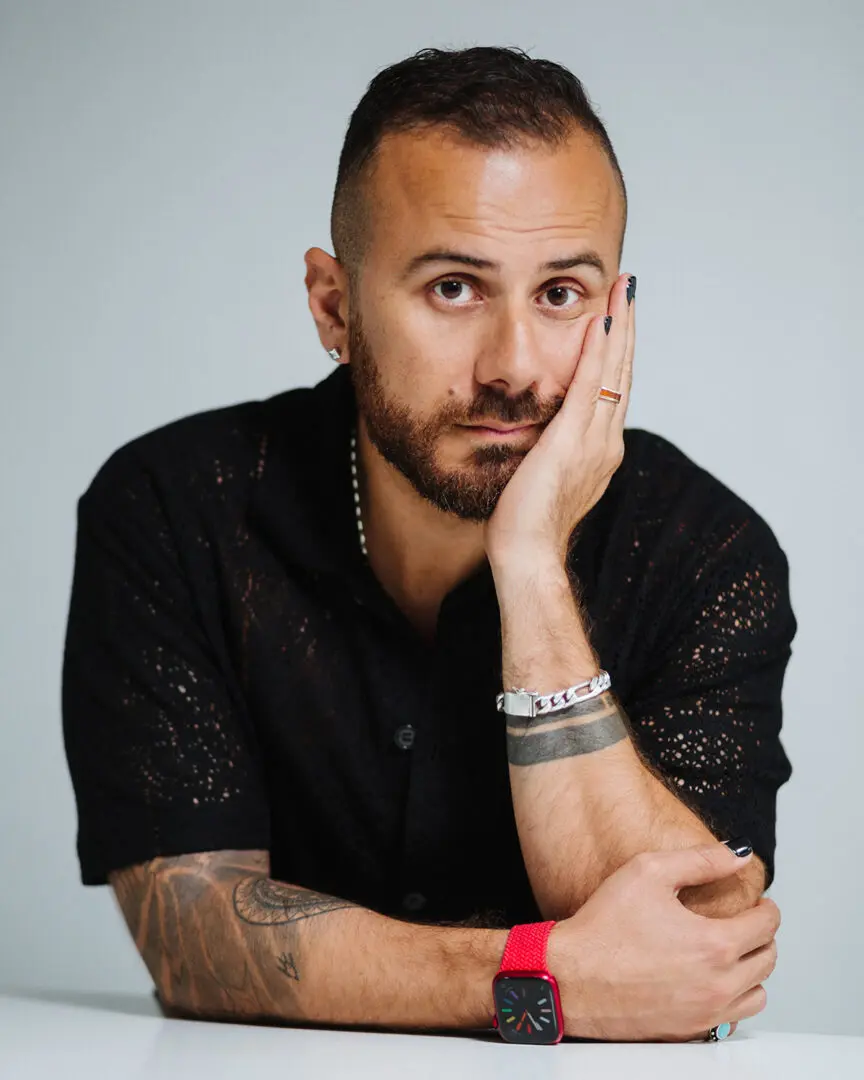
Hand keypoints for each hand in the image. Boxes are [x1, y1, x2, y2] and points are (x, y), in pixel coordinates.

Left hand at [484, 272, 634, 569]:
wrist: (527, 554)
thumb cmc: (525, 525)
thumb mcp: (542, 476)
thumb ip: (550, 450)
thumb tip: (540, 433)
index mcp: (600, 450)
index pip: (614, 389)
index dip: (617, 352)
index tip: (617, 317)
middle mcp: (606, 442)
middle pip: (623, 373)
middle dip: (626, 327)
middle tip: (628, 286)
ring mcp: (594, 441)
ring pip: (614, 372)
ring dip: (619, 327)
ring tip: (623, 289)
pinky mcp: (572, 441)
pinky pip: (590, 387)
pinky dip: (597, 353)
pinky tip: (600, 321)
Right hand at [547, 842, 779, 1041]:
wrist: (571, 977)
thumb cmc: (603, 926)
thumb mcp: (648, 872)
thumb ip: (701, 860)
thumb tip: (738, 854)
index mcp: (714, 944)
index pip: (767, 925)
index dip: (768, 908)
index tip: (761, 902)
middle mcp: (717, 983)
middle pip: (768, 960)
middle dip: (764, 936)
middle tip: (747, 923)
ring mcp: (705, 1013)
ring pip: (757, 995)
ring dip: (753, 972)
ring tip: (733, 953)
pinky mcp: (689, 1032)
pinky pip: (732, 1020)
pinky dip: (733, 1000)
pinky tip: (713, 982)